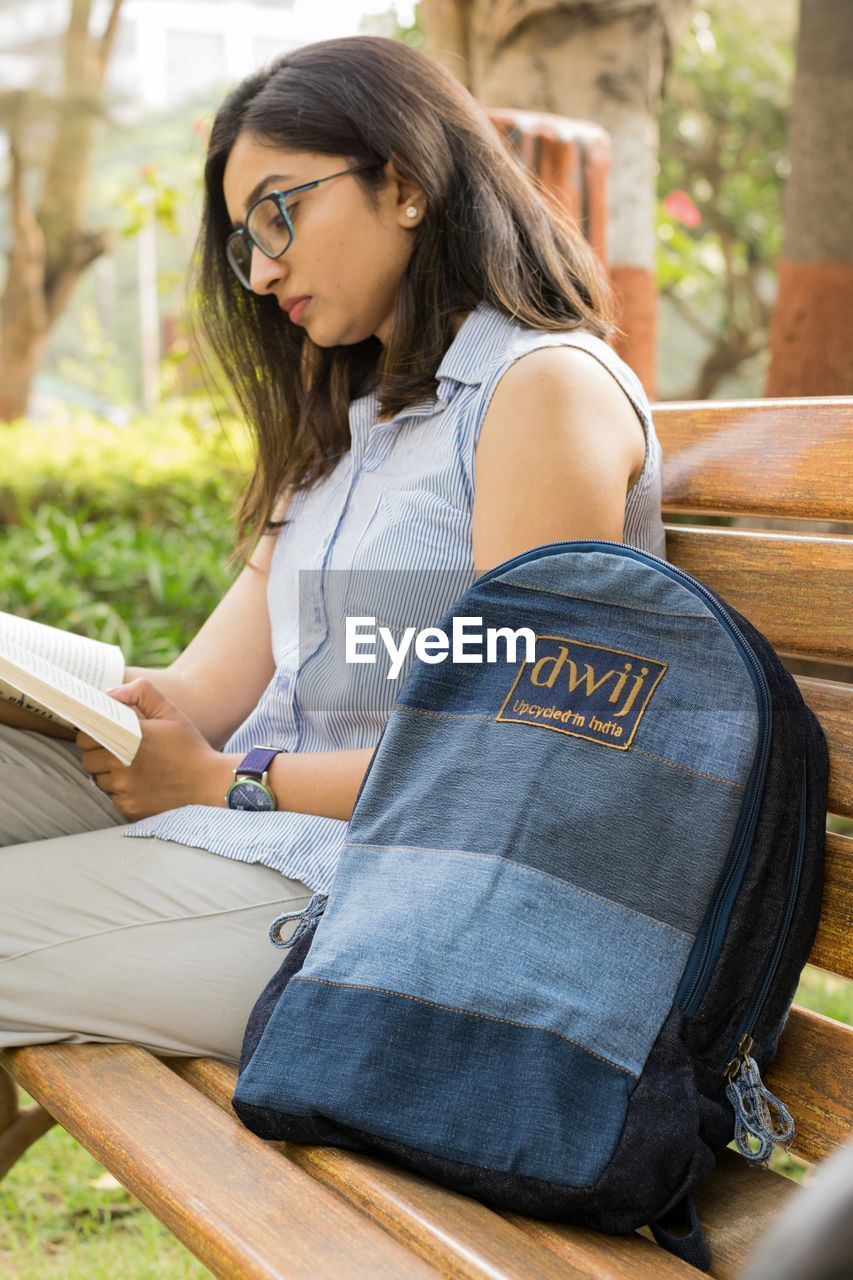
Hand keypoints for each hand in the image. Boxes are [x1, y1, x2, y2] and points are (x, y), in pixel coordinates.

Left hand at [76, 678, 228, 820]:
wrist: (209, 783)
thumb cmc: (188, 746)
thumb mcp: (170, 712)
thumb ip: (141, 693)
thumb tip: (110, 695)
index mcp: (129, 736)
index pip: (86, 737)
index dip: (92, 734)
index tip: (103, 733)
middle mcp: (121, 763)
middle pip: (87, 760)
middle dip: (99, 754)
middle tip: (119, 751)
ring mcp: (124, 788)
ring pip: (98, 780)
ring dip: (109, 774)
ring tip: (133, 768)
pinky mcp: (129, 807)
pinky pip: (113, 798)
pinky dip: (122, 791)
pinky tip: (142, 784)